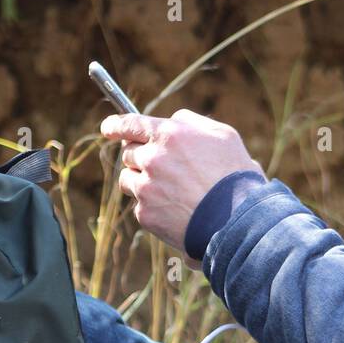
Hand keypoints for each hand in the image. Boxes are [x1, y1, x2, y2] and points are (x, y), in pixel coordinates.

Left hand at [101, 109, 264, 257]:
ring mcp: (146, 188)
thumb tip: (172, 120)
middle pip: (129, 153)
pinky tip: (175, 211)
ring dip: (142, 182)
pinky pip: (140, 206)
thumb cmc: (236, 177)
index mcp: (169, 135)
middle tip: (159, 168)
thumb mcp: (223, 136)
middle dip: (140, 158)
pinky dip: (153, 208)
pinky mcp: (146, 214)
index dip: (115, 125)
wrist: (236, 222)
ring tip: (169, 192)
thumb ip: (191, 123)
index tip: (107, 129)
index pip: (129, 123)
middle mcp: (152, 159)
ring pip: (128, 180)